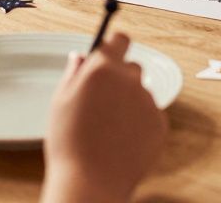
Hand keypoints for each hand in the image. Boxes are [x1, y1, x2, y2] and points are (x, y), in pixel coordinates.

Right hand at [42, 33, 164, 202]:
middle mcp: (130, 80)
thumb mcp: (60, 102)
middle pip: (132, 67)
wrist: (91, 181)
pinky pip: (150, 114)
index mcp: (103, 69)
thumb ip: (74, 73)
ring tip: (108, 128)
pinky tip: (121, 140)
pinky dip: (139, 122)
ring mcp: (148, 101)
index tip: (110, 53)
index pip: (120, 39)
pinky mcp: (160, 123)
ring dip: (129, 102)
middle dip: (120, 77)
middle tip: (102, 100)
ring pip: (141, 93)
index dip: (114, 45)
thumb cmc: (69, 143)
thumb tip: (80, 57)